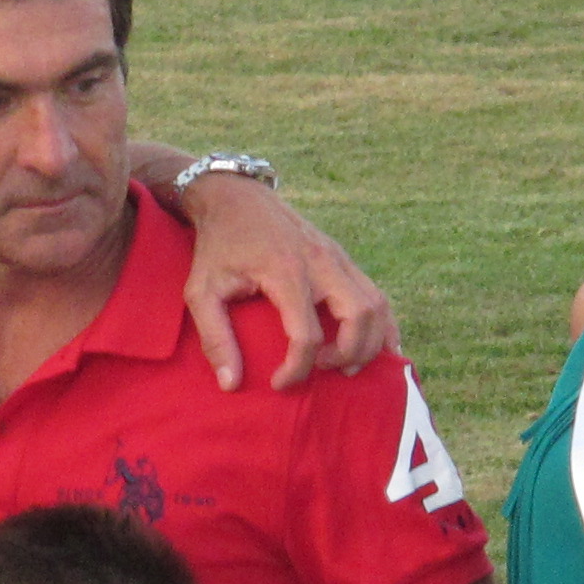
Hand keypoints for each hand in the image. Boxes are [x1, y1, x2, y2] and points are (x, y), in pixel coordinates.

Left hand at [179, 178, 394, 393]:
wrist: (238, 198)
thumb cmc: (218, 247)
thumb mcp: (201, 291)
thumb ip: (214, 338)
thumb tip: (231, 384)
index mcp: (285, 272)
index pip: (306, 334)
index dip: (297, 369)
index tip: (278, 383)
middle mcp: (321, 263)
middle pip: (359, 316)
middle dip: (347, 354)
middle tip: (321, 369)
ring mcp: (338, 257)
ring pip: (377, 305)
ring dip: (369, 342)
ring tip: (344, 365)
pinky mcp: (344, 258)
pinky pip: (377, 294)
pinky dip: (382, 324)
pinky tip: (372, 348)